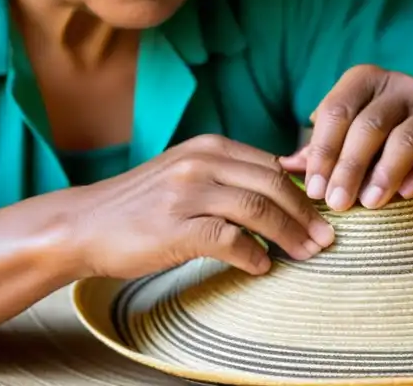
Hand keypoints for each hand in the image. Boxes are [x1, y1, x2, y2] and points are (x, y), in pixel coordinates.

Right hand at [68, 135, 334, 278]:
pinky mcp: (175, 227)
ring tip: (307, 254)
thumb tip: (283, 183)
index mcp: (207, 146)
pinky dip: (253, 255)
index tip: (322, 212)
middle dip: (305, 213)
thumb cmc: (142, 204)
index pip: (271, 163)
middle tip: (326, 238)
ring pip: (257, 209)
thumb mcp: (185, 173)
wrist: (86, 223)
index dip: (303, 189)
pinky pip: (229, 240)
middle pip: (272, 183)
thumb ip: (227, 174)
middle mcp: (199, 163)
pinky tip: (262, 266)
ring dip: (290, 235)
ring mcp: (186, 194)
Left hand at [280, 65, 412, 211]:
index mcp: (364, 80)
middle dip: (348, 167)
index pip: (337, 111)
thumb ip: (318, 149)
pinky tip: (405, 195)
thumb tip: (284, 166)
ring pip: (404, 139)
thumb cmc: (379, 139)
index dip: (322, 151)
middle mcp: (399, 87)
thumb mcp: (347, 135)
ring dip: (383, 174)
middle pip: (368, 126)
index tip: (313, 188)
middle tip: (336, 202)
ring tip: (368, 203)